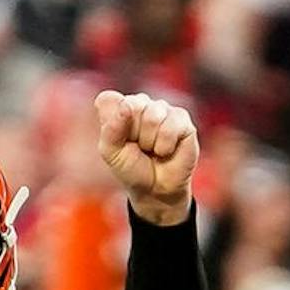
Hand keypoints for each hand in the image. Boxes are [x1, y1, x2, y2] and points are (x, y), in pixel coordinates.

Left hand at [95, 90, 198, 226]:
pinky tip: (166, 150)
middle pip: (132, 106)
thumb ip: (111, 127)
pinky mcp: (181, 118)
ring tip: (152, 149)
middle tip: (138, 147)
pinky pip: (170, 126)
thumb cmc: (131, 167)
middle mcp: (141, 102)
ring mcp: (162, 108)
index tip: (119, 141)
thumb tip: (128, 104)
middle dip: (133, 134)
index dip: (112, 125)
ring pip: (153, 116)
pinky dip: (165, 146)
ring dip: (149, 142)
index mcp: (119, 106)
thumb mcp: (110, 151)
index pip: (108, 100)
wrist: (154, 189)